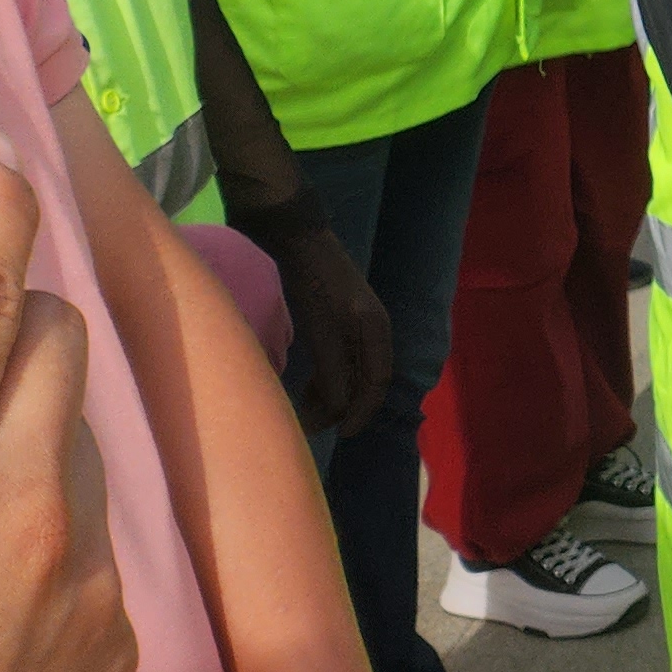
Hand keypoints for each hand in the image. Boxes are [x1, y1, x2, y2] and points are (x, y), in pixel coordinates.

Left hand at [262, 225, 389, 437]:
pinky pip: (338, 359)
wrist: (294, 236)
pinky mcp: (337, 320)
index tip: (342, 434)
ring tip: (302, 408)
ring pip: (349, 371)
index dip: (362, 411)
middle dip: (342, 405)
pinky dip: (324, 377)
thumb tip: (340, 408)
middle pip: (364, 378)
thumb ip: (331, 368)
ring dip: (330, 393)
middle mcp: (371, 328)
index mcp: (375, 328)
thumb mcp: (320, 327)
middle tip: (310, 425)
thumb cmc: (309, 280)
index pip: (377, 380)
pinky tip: (304, 385)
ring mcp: (355, 324)